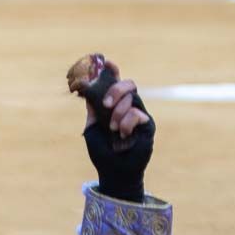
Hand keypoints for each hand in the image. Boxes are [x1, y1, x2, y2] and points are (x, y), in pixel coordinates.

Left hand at [82, 60, 154, 201]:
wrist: (113, 172)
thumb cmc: (102, 152)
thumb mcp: (92, 129)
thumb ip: (92, 111)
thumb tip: (87, 91)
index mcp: (113, 106)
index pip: (115, 84)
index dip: (112, 72)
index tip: (105, 62)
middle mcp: (128, 107)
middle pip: (128, 84)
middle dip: (115, 89)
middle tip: (106, 104)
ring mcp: (139, 115)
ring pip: (132, 97)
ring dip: (118, 111)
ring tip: (112, 128)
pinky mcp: (147, 125)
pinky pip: (137, 113)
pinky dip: (126, 122)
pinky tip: (122, 134)